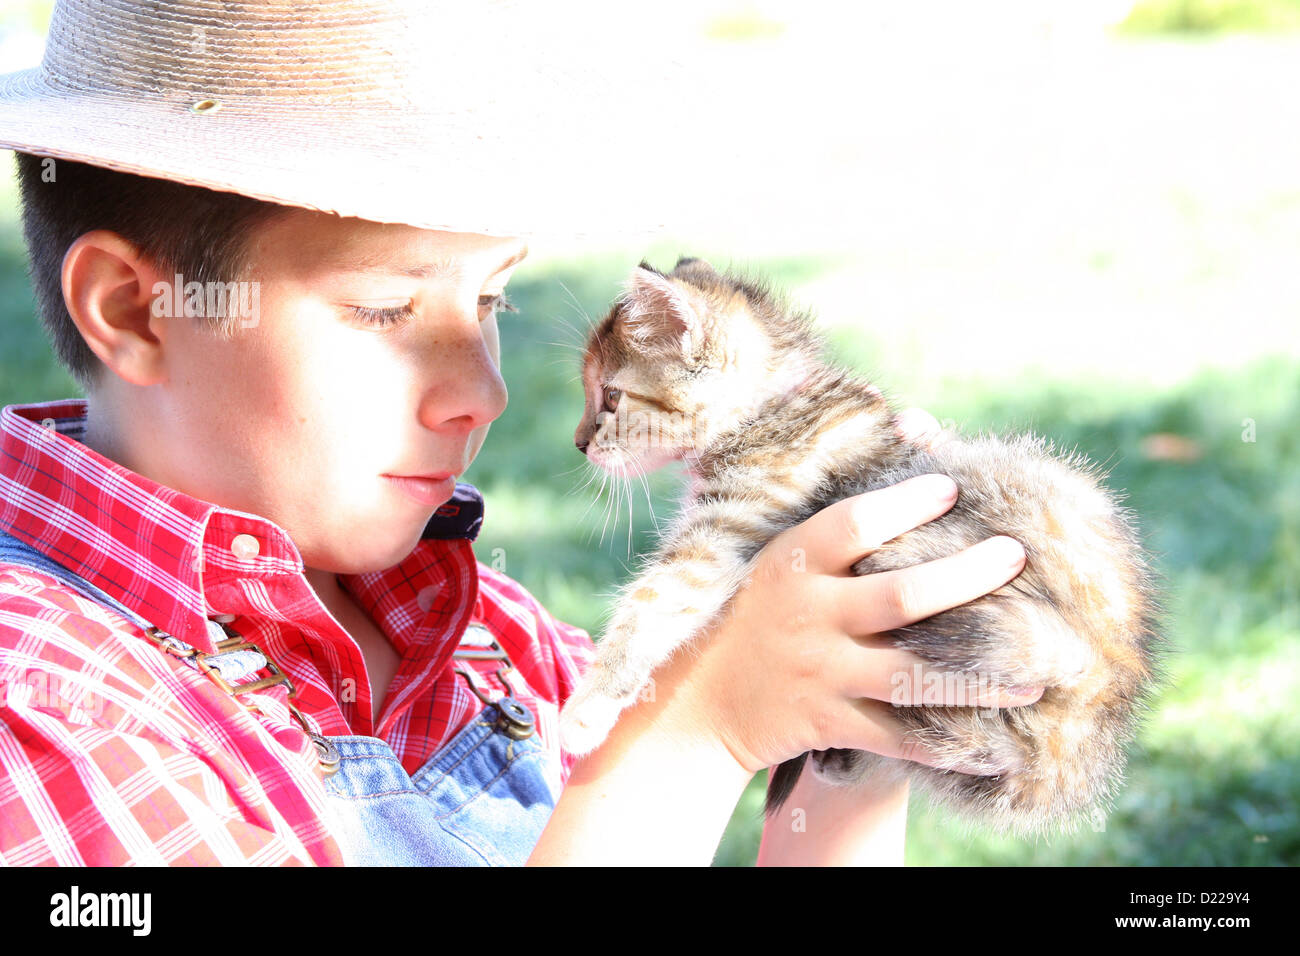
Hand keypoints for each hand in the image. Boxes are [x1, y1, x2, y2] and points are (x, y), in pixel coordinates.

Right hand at [637, 471, 1033, 775]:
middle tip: (1017, 557)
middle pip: (901, 596)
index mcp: (793, 563)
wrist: (699, 699)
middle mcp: (807, 615)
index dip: (907, 504)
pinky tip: (1001, 747)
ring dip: (981, 675)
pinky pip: (899, 737)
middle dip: (968, 576)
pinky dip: (951, 746)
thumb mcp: (781, 550)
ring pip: (911, 674)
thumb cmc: (757, 607)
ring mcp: (819, 672)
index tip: (955, 489)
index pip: (853, 524)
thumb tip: (919, 418)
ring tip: (1041, 671)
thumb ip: (849, 498)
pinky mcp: (827, 722)